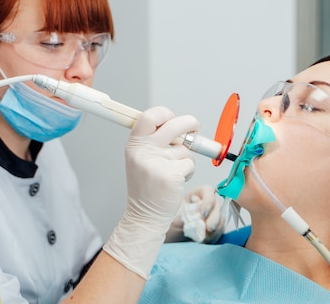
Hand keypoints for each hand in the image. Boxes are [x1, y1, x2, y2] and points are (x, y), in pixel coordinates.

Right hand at [103, 107, 198, 278]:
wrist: (144, 216)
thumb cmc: (147, 186)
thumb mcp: (142, 158)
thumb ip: (156, 141)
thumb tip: (181, 125)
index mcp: (135, 144)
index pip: (150, 116)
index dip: (165, 113)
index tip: (173, 119)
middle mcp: (143, 151)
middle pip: (175, 124)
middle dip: (191, 123)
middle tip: (194, 129)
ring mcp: (157, 163)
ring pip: (186, 149)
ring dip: (186, 159)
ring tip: (173, 172)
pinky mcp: (171, 176)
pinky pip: (190, 164)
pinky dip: (188, 172)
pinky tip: (176, 182)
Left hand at [166, 185, 225, 242]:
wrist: (170, 236)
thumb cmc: (169, 222)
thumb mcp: (174, 213)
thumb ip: (187, 209)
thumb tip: (196, 204)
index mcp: (195, 194)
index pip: (208, 191)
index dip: (208, 201)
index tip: (203, 214)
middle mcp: (205, 202)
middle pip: (217, 206)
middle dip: (214, 218)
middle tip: (208, 228)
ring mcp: (211, 215)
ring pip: (221, 219)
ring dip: (214, 230)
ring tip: (203, 238)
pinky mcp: (214, 226)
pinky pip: (220, 230)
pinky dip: (214, 236)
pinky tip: (205, 240)